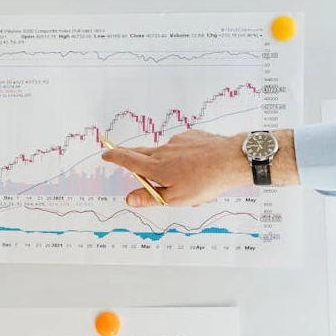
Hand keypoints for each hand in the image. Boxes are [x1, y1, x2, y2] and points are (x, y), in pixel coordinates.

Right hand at [101, 129, 296, 206]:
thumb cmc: (205, 182)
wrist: (231, 160)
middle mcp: (163, 151)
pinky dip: (185, 158)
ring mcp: (177, 141)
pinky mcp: (191, 136)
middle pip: (142, 153)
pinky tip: (199, 167)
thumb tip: (128, 199)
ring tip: (188, 182)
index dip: (114, 157)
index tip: (104, 154)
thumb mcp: (175, 198)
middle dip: (133, 157)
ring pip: (166, 154)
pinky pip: (182, 148)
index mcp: (156, 167)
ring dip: (169, 165)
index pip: (128, 160)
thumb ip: (150, 198)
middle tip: (125, 158)